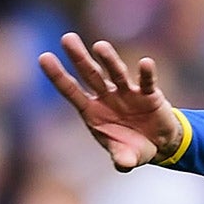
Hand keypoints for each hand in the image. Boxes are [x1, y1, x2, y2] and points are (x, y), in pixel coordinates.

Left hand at [37, 32, 181, 171]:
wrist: (159, 144)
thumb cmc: (133, 149)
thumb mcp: (126, 157)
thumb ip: (122, 159)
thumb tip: (123, 164)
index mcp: (92, 111)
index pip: (71, 91)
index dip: (58, 76)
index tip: (44, 57)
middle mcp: (107, 98)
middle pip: (90, 74)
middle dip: (79, 58)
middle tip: (67, 38)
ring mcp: (127, 93)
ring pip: (116, 73)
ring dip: (109, 60)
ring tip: (100, 46)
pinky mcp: (149, 94)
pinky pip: (147, 82)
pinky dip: (147, 73)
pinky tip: (146, 63)